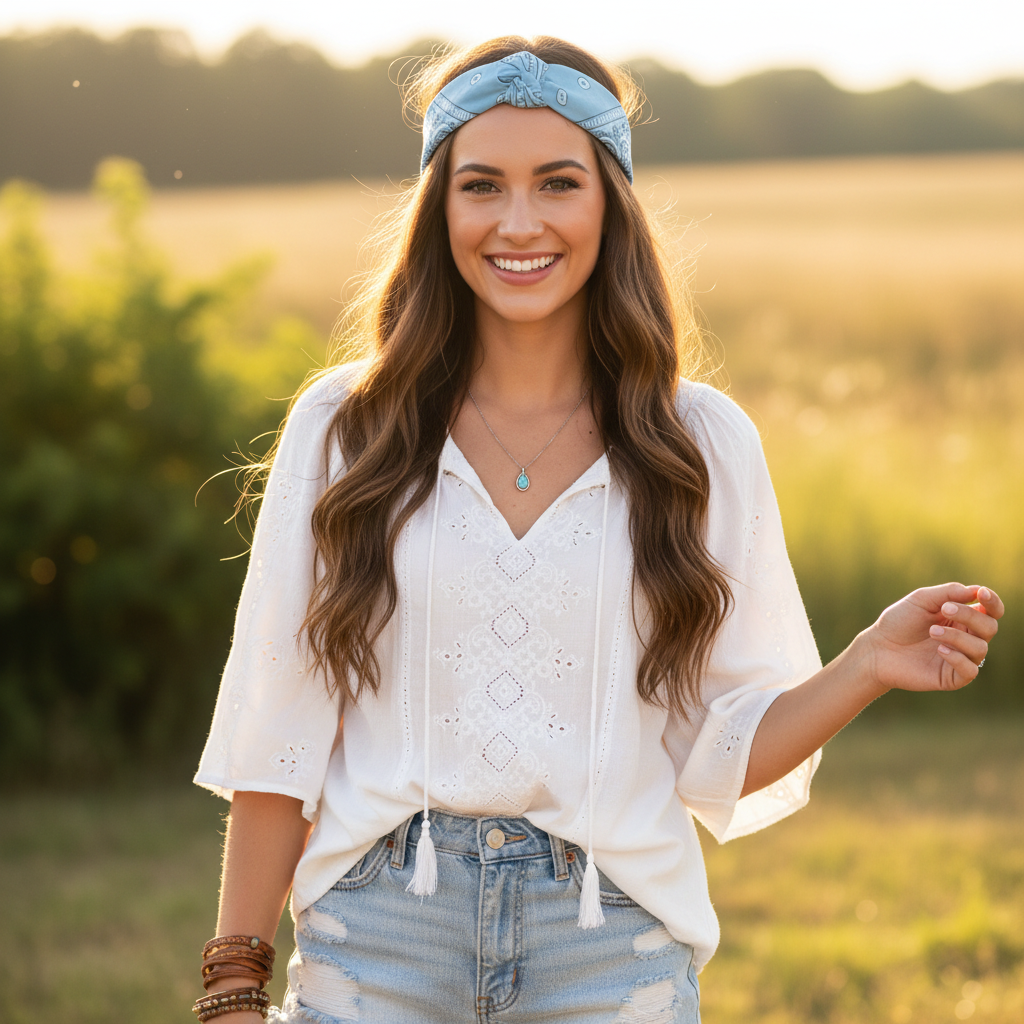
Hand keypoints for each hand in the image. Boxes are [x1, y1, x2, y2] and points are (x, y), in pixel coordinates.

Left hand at [864, 583, 1002, 692]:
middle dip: (970, 616)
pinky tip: (939, 649)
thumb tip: (976, 590)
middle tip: (944, 609)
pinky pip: (970, 670)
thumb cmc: (899, 622)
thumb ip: (948, 593)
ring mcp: (961, 658)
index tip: (980, 593)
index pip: (991, 611)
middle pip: (989, 627)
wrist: (877, 648)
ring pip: (980, 648)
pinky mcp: (952, 677)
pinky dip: (958, 658)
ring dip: (958, 637)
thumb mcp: (921, 600)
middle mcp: (966, 638)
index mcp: (962, 618)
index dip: (992, 602)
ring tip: (932, 632)